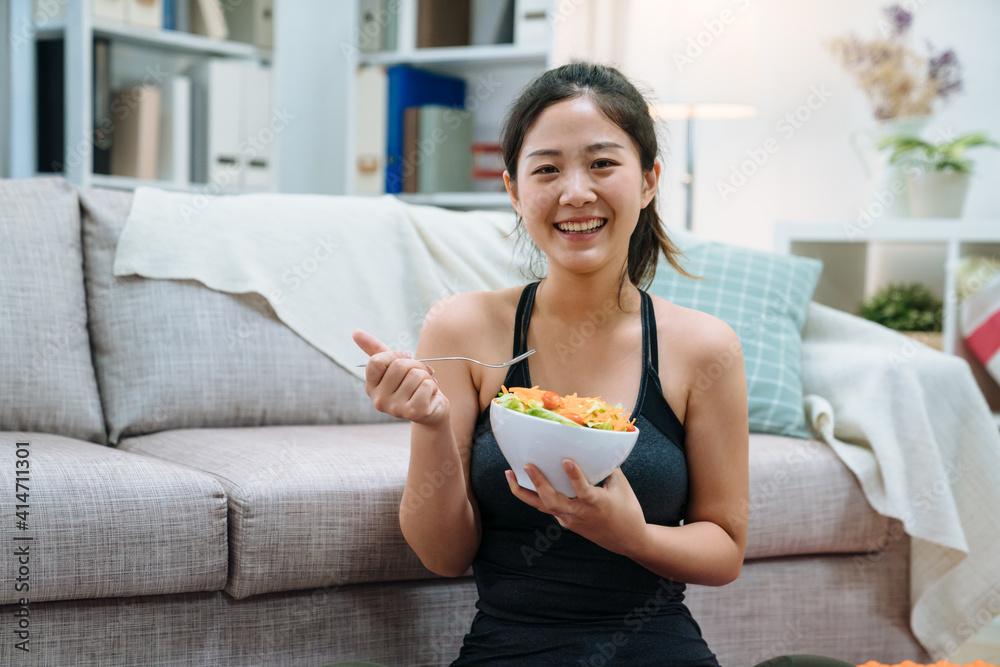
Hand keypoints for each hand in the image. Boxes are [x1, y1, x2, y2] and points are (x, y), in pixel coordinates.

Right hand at [352, 329, 448, 426]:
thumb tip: (355, 332)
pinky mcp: (413, 412)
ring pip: (415, 375)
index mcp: (371, 386)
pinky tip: (430, 395)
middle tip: (420, 374)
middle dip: (416, 365)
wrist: (432, 410)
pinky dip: (433, 386)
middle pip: (399, 366)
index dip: (395, 354)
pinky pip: (426, 386)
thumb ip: (374, 349)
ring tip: (425, 386)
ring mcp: (395, 408)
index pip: (377, 361)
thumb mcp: (393, 365)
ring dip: (427, 377)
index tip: (407, 357)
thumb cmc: (411, 384)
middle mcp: (379, 399)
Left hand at [504, 460, 648, 557]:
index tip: (566, 460)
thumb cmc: (627, 510)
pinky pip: (546, 508)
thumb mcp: (621, 487)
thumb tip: (597, 445)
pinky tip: (522, 482)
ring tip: (509, 474)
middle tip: (527, 465)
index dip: (574, 477)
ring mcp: (569, 519)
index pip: (583, 490)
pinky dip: (533, 496)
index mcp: (596, 504)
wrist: (626, 540)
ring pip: (542, 506)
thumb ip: (607, 467)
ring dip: (523, 491)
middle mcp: (579, 513)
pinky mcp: (565, 522)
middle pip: (552, 502)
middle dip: (538, 483)